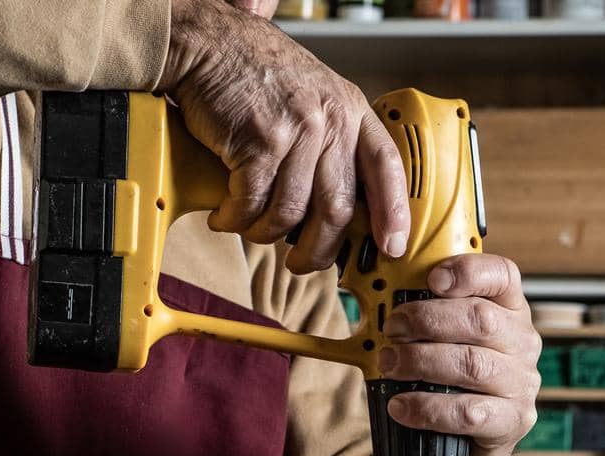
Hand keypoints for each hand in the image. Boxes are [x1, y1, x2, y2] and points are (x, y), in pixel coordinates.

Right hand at [159, 0, 409, 268]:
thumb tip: (338, 210)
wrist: (211, 44)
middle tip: (301, 263)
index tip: (392, 247)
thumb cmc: (258, 77)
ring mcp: (297, 129)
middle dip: (318, 250)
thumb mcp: (314, 98)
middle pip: (337, 209)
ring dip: (266, 233)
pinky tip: (226, 216)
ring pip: (290, 212)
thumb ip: (332, 143)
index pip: (387, 168)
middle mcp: (330, 120)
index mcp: (351, 111)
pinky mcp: (259, 140)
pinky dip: (236, 219)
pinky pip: (252, 202)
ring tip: (251, 229)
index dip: (393, 213)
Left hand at [378, 255, 541, 455]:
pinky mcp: (512, 421)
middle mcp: (523, 343)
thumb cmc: (453, 383)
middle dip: (428, 320)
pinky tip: (401, 406)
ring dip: (421, 362)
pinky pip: (468, 412)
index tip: (432, 280)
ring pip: (472, 364)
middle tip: (392, 329)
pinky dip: (428, 408)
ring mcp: (521, 383)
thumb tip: (374, 296)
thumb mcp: (446, 340)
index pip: (503, 276)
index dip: (468, 272)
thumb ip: (426, 315)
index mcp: (509, 311)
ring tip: (389, 364)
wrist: (470, 447)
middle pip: (481, 319)